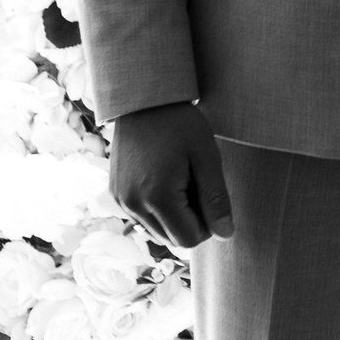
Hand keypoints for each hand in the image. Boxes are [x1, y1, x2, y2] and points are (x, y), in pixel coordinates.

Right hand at [110, 100, 234, 250]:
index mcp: (157, 197)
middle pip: (173, 239)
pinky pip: (143, 217)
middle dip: (191, 220)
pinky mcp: (115, 194)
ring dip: (174, 215)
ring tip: (180, 179)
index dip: (208, 223)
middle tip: (195, 182)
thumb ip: (216, 199)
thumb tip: (225, 234)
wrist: (143, 100)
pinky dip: (158, 208)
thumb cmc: (180, 124)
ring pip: (157, 231)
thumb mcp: (206, 157)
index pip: (190, 239)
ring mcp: (120, 201)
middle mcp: (132, 205)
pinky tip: (163, 178)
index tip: (209, 193)